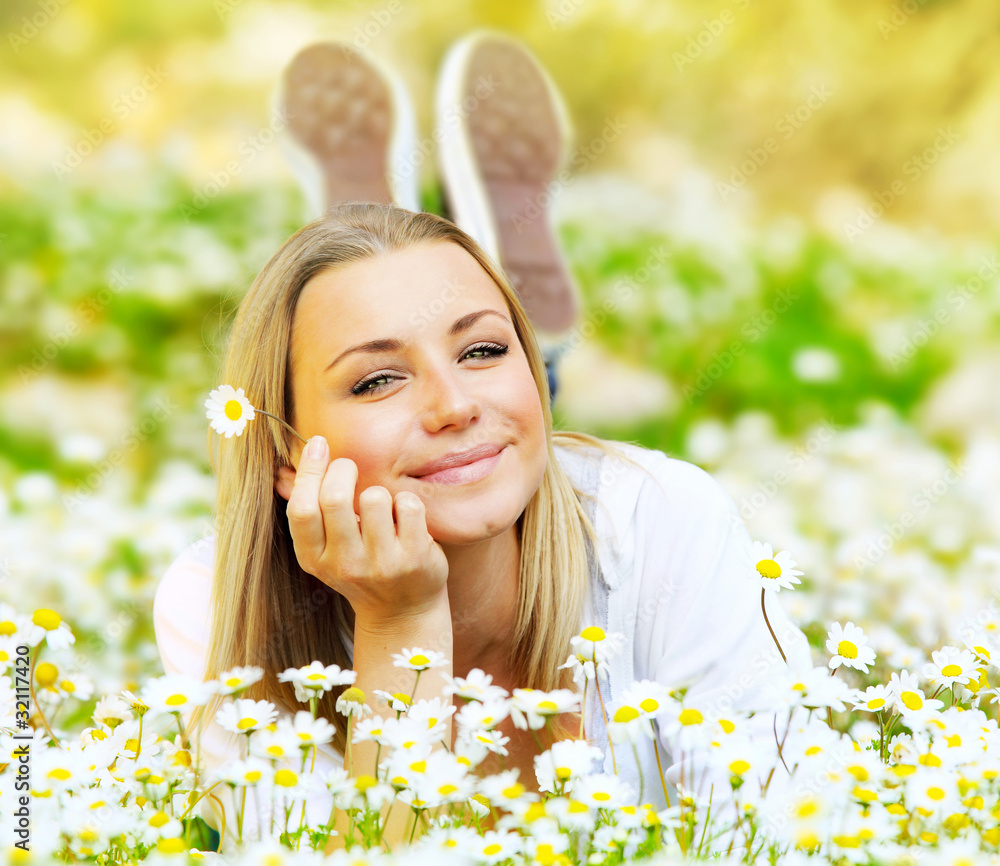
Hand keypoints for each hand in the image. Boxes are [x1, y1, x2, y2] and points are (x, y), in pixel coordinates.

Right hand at [277, 436, 449, 623]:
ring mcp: (381, 564)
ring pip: (375, 498)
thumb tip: (280, 471)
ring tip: (382, 510)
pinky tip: (406, 520)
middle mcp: (344, 564)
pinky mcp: (414, 558)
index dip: (309, 470)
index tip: (318, 444)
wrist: (402, 611)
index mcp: (315, 559)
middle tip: (350, 467)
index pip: (302, 509)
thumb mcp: (326, 550)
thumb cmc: (360, 567)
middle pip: (335, 498)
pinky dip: (407, 502)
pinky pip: (408, 505)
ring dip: (379, 493)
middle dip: (343, 469)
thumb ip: (307, 512)